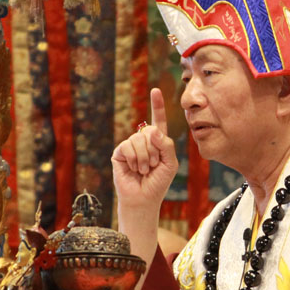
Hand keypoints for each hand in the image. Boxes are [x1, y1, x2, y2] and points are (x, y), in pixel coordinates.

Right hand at [112, 88, 178, 215]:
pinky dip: (133, 159)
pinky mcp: (119, 153)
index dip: (157, 105)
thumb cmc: (158, 182)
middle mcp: (143, 141)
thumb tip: (152, 130)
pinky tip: (133, 168)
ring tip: (143, 169)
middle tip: (153, 166)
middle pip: (149, 130)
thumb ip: (166, 145)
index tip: (155, 90)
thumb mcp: (170, 163)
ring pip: (138, 139)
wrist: (143, 199)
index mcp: (158, 141)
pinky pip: (127, 146)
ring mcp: (130, 146)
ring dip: (144, 157)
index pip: (158, 120)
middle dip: (154, 150)